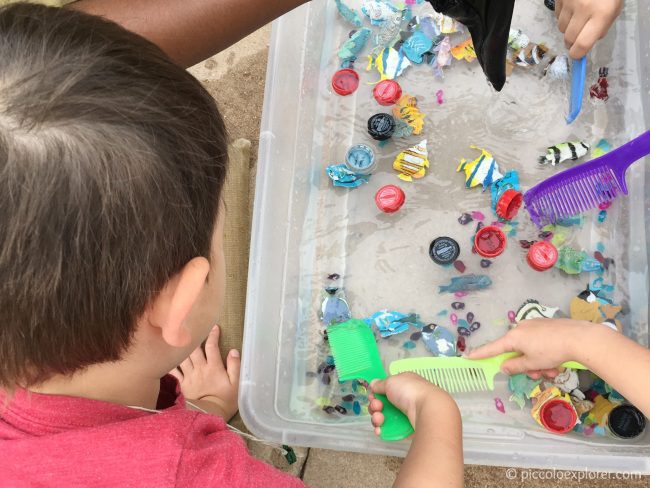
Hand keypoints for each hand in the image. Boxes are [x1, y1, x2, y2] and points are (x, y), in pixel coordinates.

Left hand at [170, 325, 239, 419]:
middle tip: (193, 328)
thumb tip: (234, 351)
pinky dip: (170, 362)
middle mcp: (200, 368)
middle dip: (194, 337)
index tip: (214, 326)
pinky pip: (174, 371)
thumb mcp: (236, 384)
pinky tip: (167, 355)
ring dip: (181, 347)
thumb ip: (235, 366)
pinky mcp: (183, 384)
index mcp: (213, 367)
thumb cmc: (226, 400)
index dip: (212, 335)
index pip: (212, 346)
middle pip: (194, 349)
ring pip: (183, 357)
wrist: (210, 415)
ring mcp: (190, 376)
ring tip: (180, 338)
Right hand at [368, 372, 453, 434]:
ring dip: (377, 418)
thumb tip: (373, 384)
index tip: (373, 396)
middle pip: (384, 404)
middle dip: (375, 406)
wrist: (428, 411)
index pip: (386, 389)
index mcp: (404, 384)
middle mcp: (406, 398)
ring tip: (379, 419)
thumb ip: (380, 384)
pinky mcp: (407, 428)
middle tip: (377, 408)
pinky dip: (383, 430)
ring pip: (386, 417)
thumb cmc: (410, 391)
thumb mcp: (391, 381)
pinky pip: (391, 429)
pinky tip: (380, 430)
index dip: (377, 393)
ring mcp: (407, 414)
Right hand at [467, 318, 588, 378]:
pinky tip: (558, 362)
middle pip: (515, 352)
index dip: (480, 354)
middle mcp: (520, 328)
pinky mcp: (546, 325)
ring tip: (553, 371)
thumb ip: (516, 366)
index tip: (468, 356)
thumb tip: (503, 366)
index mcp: (514, 337)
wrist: (579, 338)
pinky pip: (539, 343)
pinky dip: (545, 354)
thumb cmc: (551, 351)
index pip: (492, 348)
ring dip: (538, 363)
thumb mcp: (533, 363)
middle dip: (526, 366)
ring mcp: (534, 325)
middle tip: (538, 375)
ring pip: (530, 349)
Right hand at [555, 0, 622, 58]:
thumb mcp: (614, 9)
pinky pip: (556, 15)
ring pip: (561, 27)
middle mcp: (584, 10)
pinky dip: (563, 15)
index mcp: (601, 15)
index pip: (582, 44)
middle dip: (572, 42)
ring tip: (577, 17)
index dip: (577, 54)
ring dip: (567, 27)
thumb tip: (587, 42)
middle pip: (569, 38)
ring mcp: (570, 2)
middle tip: (578, 37)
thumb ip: (602, 27)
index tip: (577, 55)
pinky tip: (572, 7)